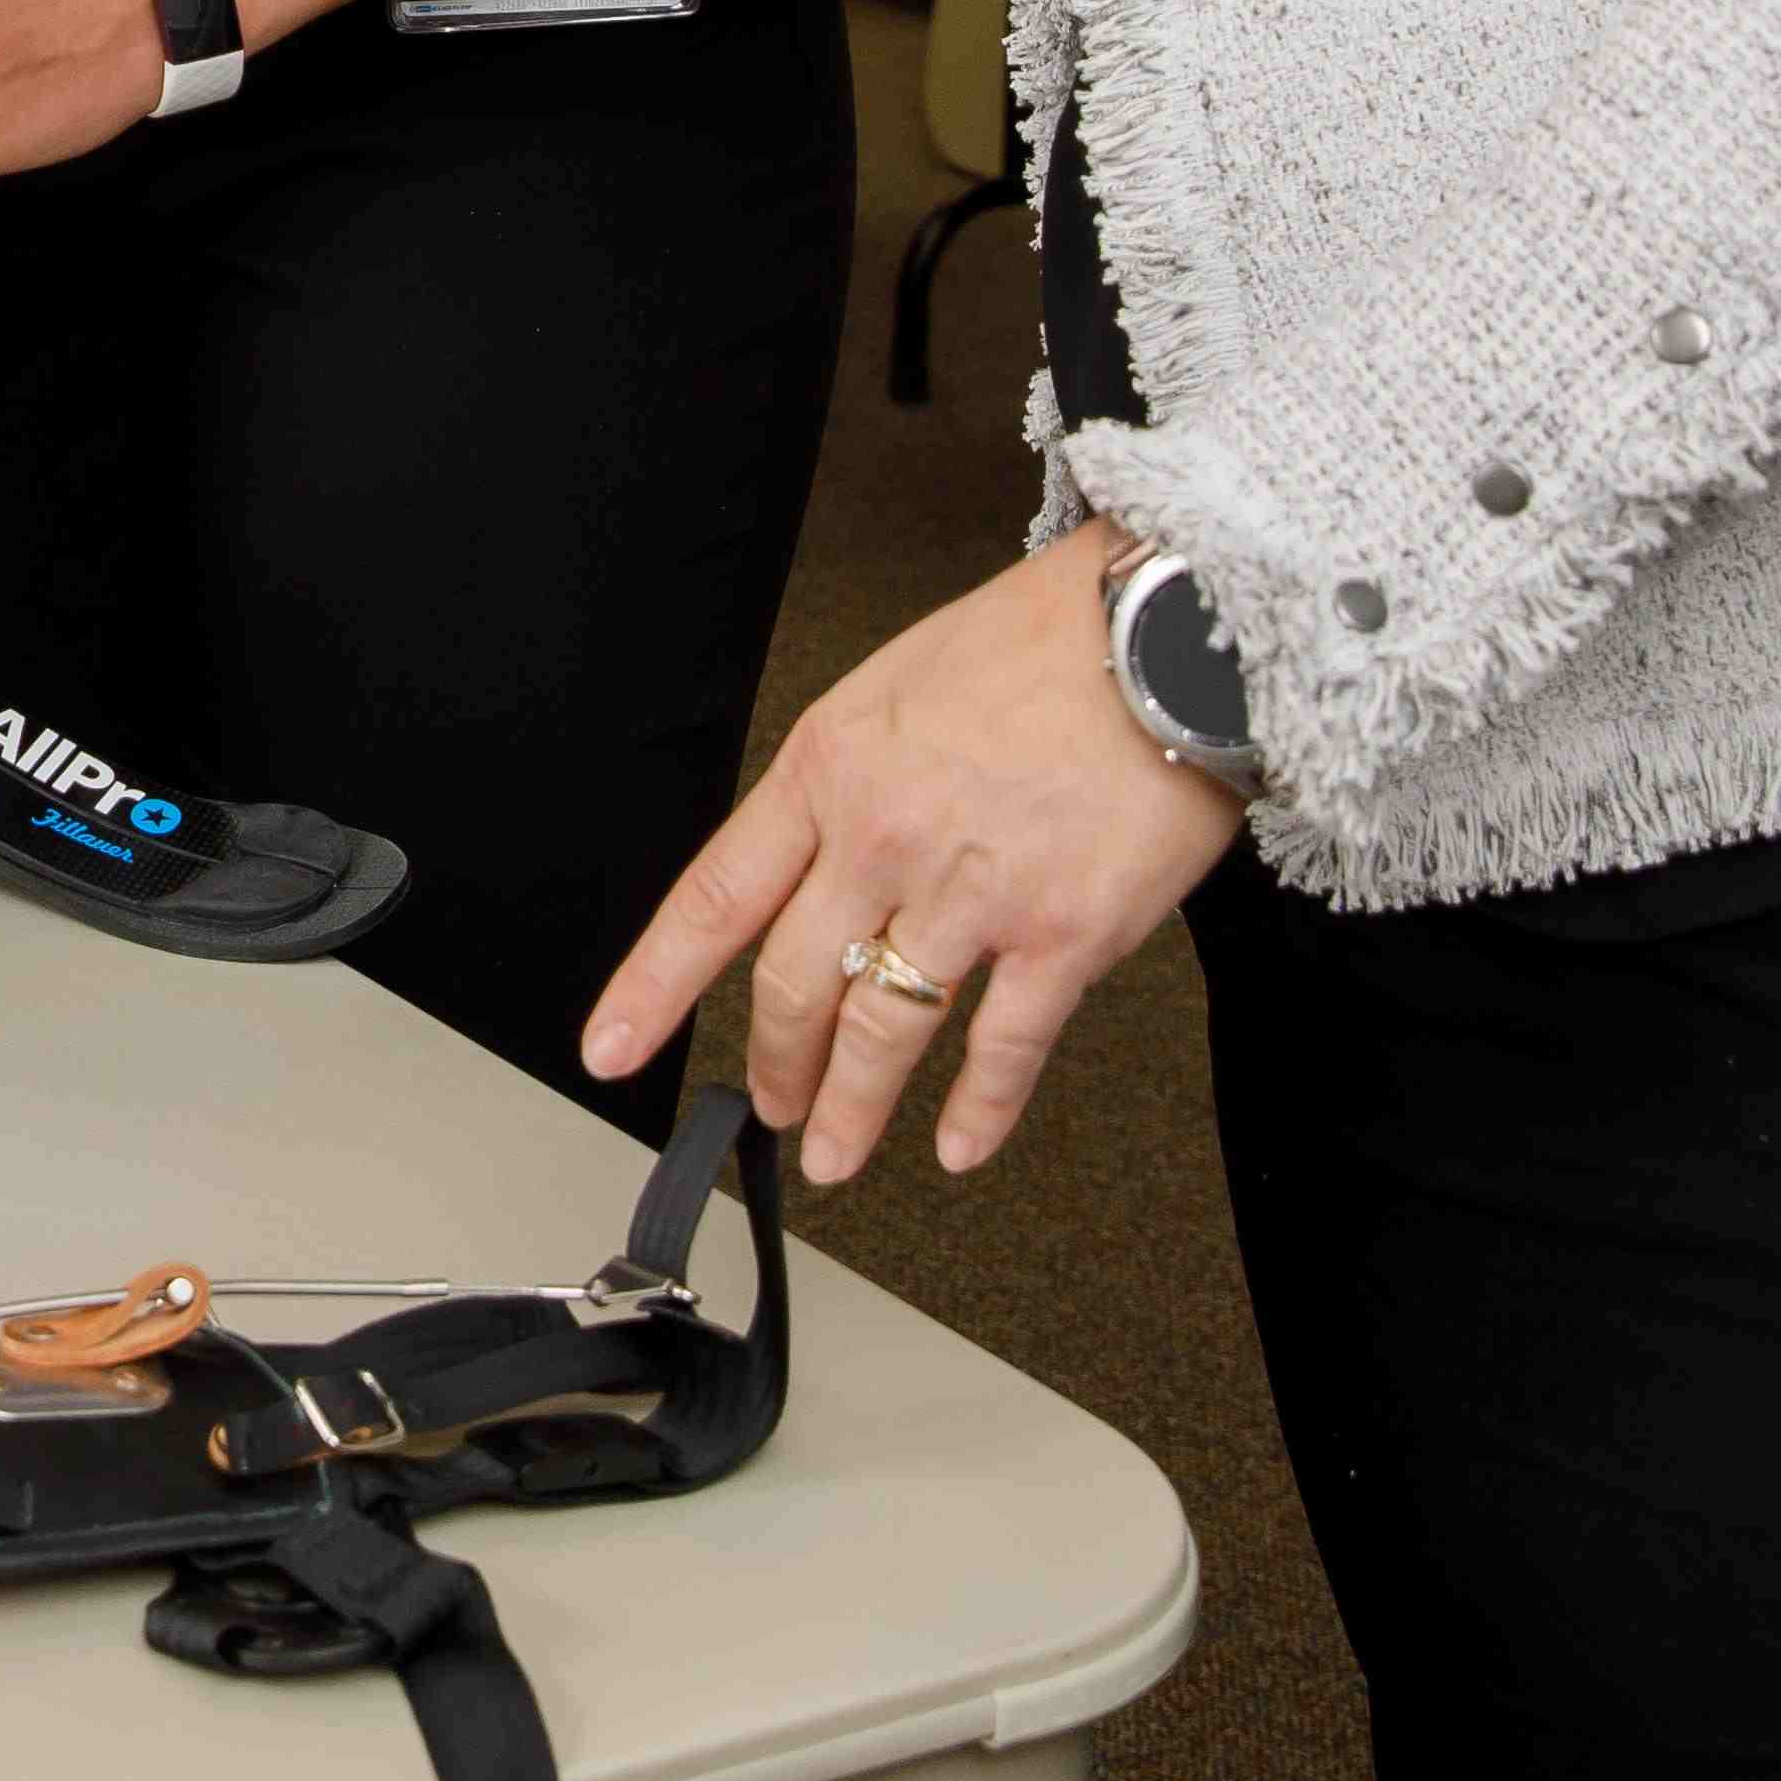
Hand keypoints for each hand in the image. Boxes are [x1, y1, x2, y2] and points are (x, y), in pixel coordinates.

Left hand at [583, 527, 1246, 1183]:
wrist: (1168, 626)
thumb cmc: (1047, 637)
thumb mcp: (901, 682)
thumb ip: (852, 776)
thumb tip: (826, 860)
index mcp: (833, 766)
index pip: (716, 898)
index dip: (655, 985)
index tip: (613, 1046)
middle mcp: (886, 836)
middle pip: (793, 985)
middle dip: (775, 1065)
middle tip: (772, 1107)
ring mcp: (974, 893)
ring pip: (882, 1033)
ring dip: (851, 1109)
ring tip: (838, 1153)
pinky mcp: (1064, 933)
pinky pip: (1002, 1049)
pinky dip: (977, 1113)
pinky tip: (960, 1145)